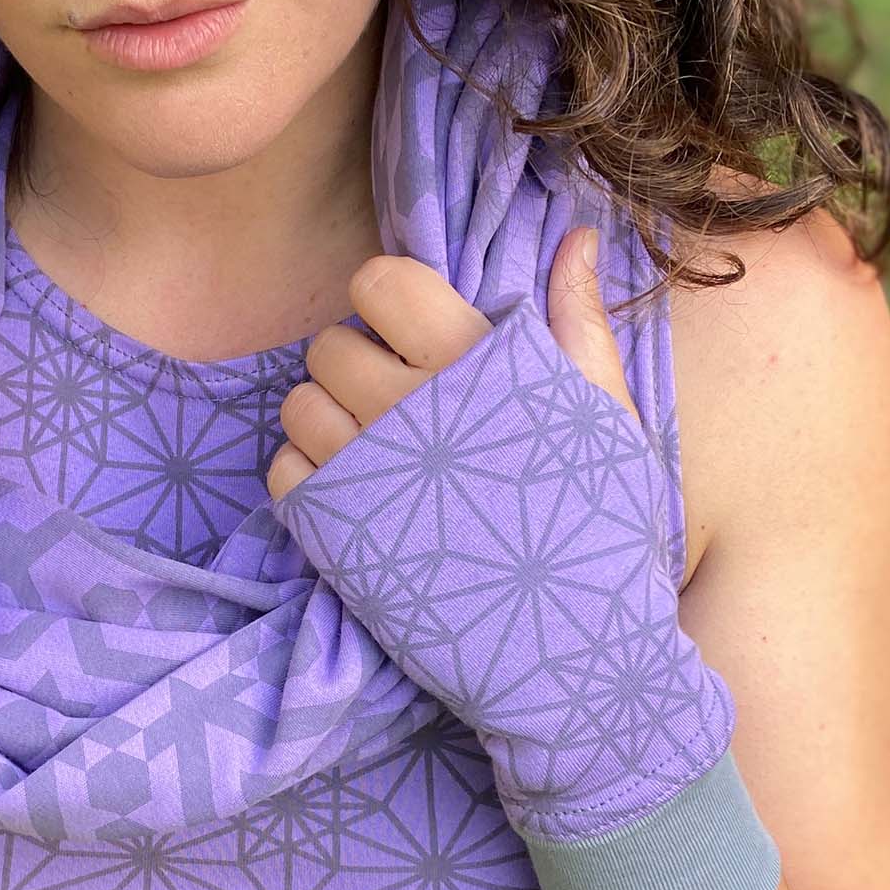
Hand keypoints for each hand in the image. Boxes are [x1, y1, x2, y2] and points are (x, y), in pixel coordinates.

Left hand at [267, 228, 634, 497]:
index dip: (390, 302)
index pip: (379, 281)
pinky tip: (355, 497)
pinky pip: (283, 471)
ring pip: (298, 405)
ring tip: (378, 453)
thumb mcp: (606, 417)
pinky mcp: (333, 533)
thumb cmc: (601, 530)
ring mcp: (362, 471)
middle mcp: (408, 407)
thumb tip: (574, 236)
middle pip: (329, 345)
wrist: (572, 653)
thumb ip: (579, 323)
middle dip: (358, 365)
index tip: (414, 337)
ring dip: (328, 420)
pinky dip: (307, 477)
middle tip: (402, 407)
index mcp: (475, 364)